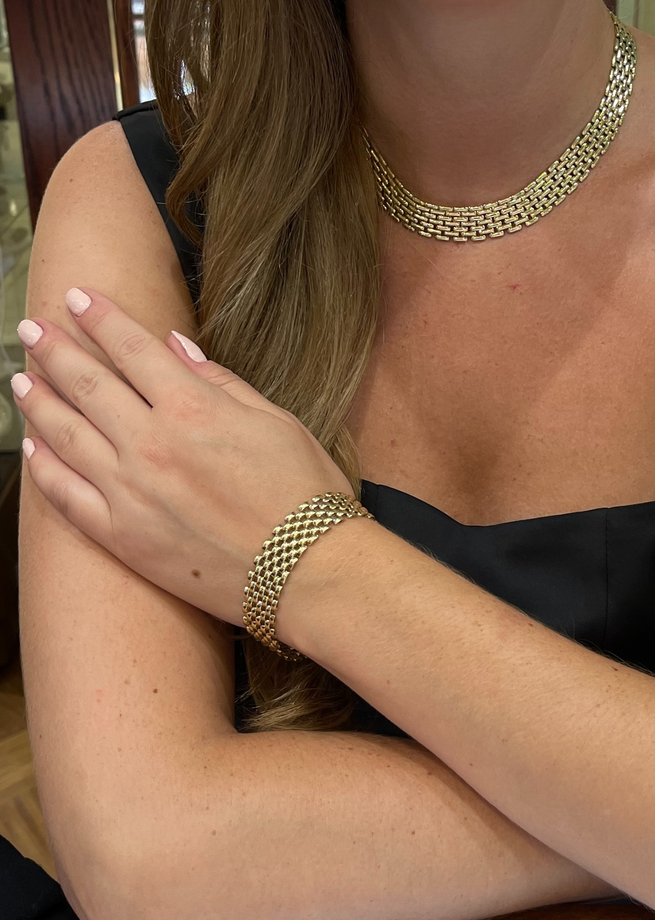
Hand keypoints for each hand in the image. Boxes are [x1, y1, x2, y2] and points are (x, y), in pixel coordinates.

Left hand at [12, 287, 356, 627]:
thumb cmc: (307, 495)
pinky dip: (43, 469)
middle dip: (56, 349)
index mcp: (194, 409)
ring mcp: (130, 492)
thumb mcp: (279, 423)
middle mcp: (151, 444)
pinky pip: (66, 497)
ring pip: (66, 435)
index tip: (78, 296)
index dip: (101, 318)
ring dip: (38, 401)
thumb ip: (223, 383)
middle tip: (32, 326)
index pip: (132, 349)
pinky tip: (33, 449)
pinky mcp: (123, 538)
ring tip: (21, 379)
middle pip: (88, 384)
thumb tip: (177, 348)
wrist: (310, 572)